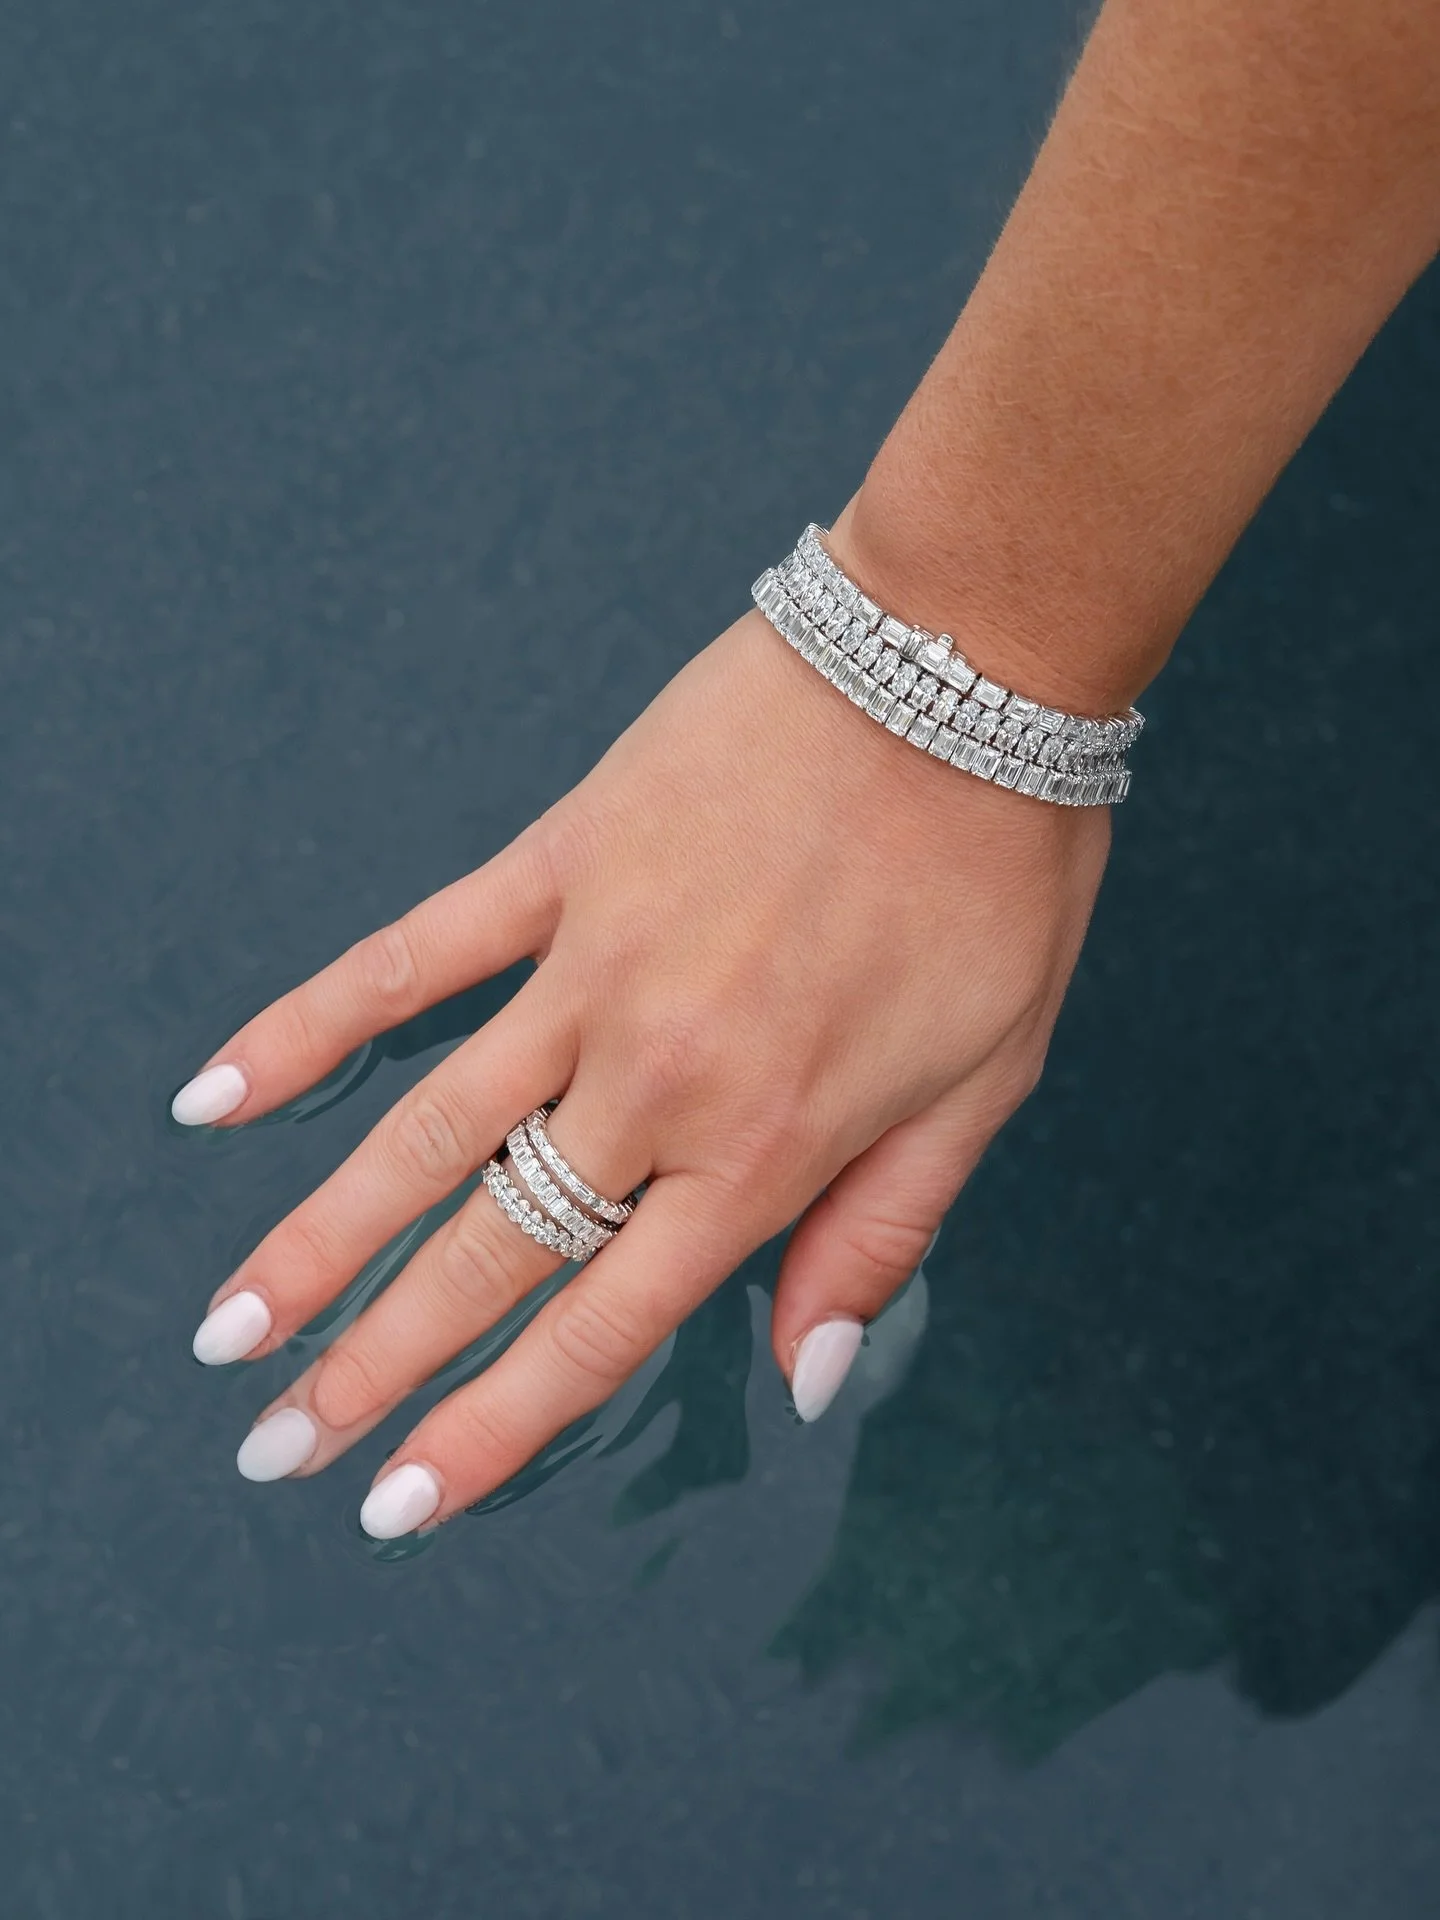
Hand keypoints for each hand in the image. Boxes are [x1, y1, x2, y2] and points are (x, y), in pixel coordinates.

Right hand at [176, 569, 1109, 1538]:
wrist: (961, 667)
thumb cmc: (998, 880)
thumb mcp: (987, 1082)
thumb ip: (882, 1236)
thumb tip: (802, 1381)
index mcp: (768, 1149)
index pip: (602, 1329)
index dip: (493, 1427)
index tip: (402, 1504)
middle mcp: (660, 1078)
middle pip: (493, 1251)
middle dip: (376, 1365)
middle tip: (277, 1446)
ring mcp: (593, 966)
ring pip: (428, 1130)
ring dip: (319, 1238)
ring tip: (229, 1327)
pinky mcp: (559, 863)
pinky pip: (413, 957)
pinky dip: (314, 1027)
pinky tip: (221, 1094)